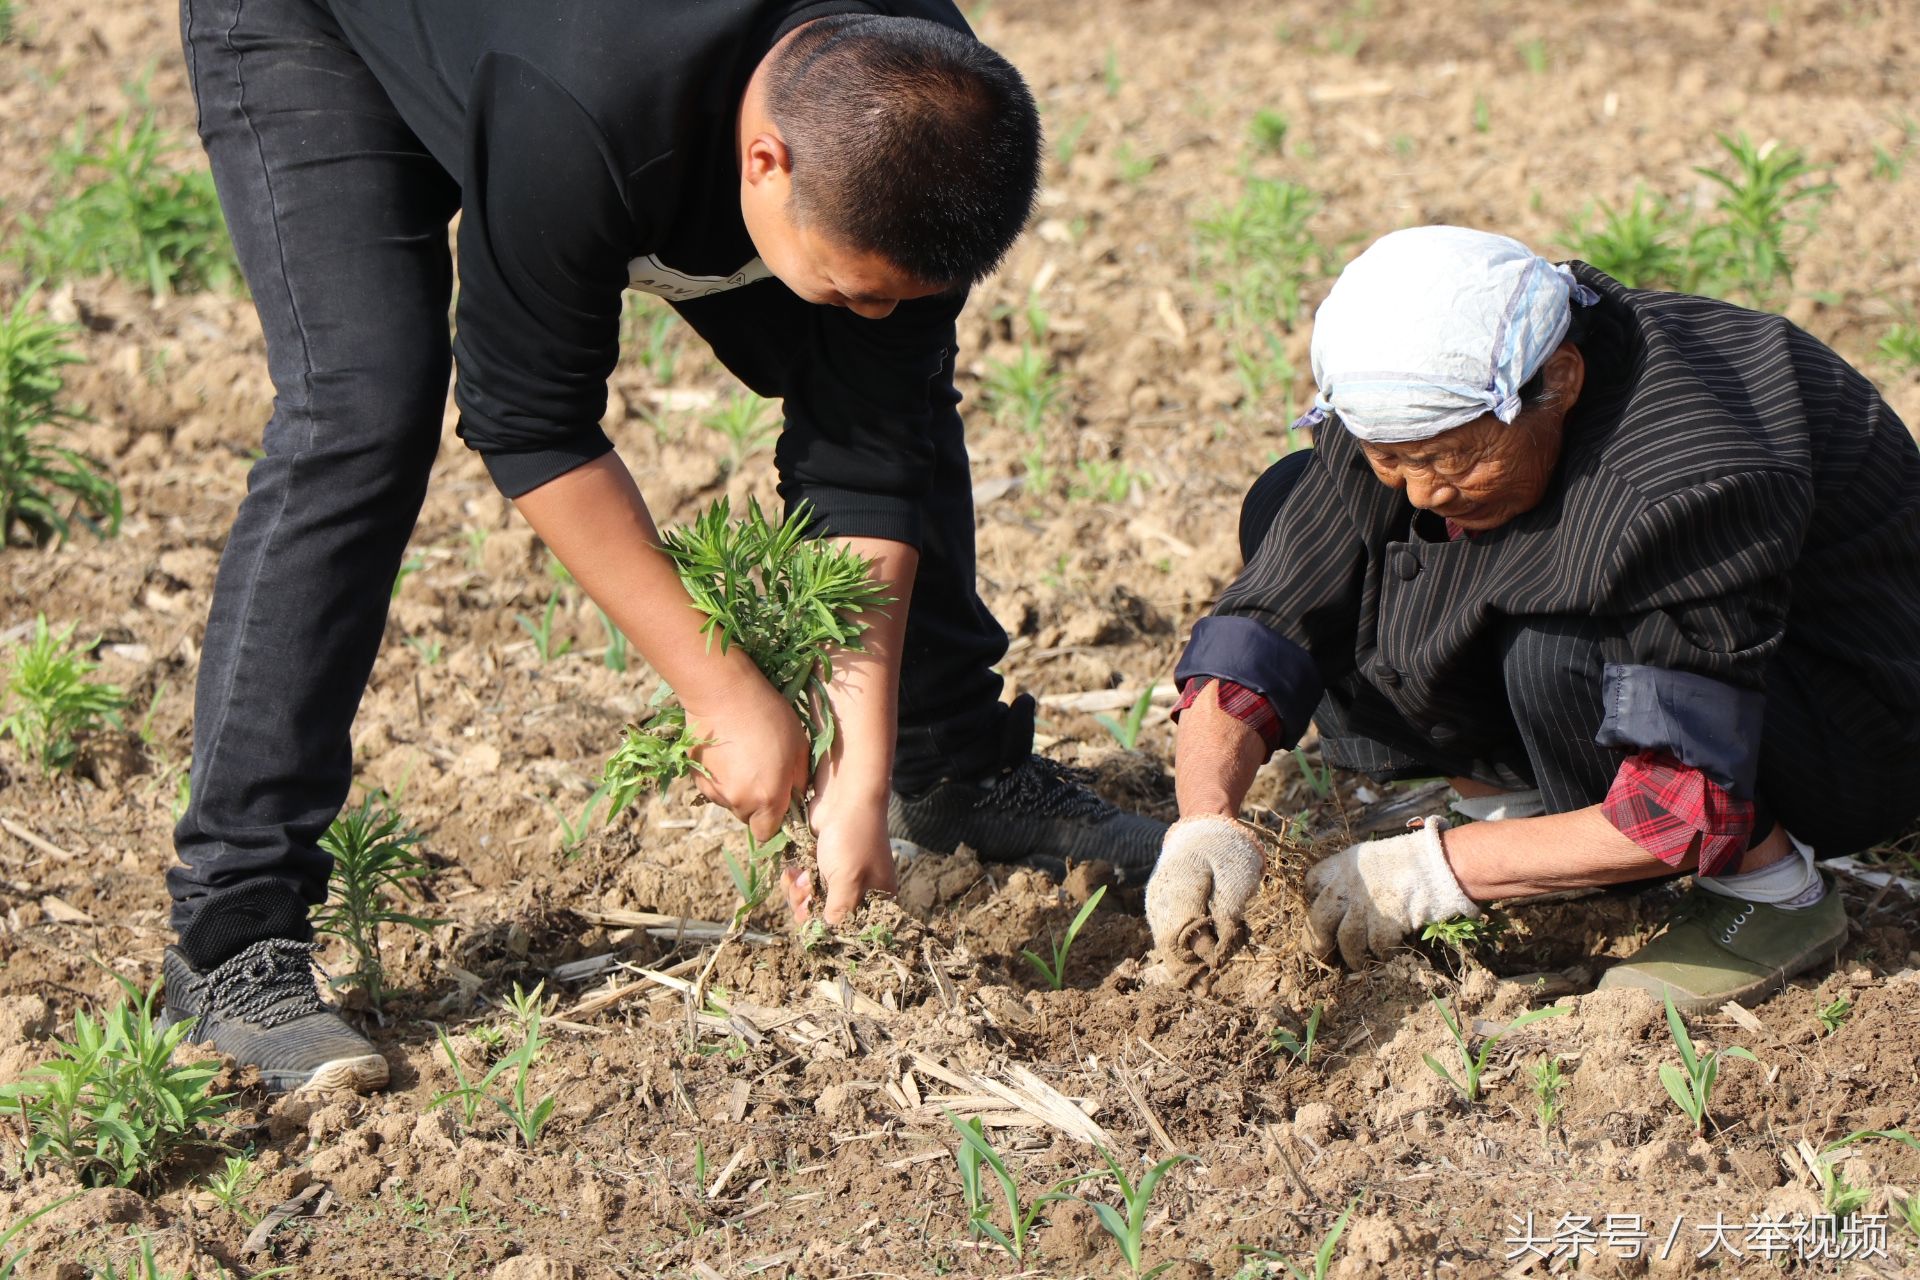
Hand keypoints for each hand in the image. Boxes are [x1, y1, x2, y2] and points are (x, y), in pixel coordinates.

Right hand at [683, 676, 809, 843]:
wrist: (722, 693)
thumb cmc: (769, 715)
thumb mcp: (799, 745)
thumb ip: (799, 779)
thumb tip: (796, 796)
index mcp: (768, 798)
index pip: (768, 832)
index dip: (774, 820)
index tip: (778, 800)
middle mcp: (739, 802)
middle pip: (748, 818)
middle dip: (756, 804)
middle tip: (761, 772)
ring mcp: (714, 791)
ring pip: (730, 802)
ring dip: (737, 790)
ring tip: (743, 756)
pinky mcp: (696, 778)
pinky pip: (713, 787)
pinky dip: (720, 777)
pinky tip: (726, 752)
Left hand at [781, 791, 897, 924]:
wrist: (843, 795)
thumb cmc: (853, 840)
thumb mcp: (848, 881)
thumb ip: (839, 912)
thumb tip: (829, 930)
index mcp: (877, 896)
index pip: (855, 927)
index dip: (832, 929)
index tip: (814, 922)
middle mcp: (859, 887)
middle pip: (828, 914)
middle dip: (809, 908)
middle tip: (804, 893)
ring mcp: (838, 873)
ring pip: (812, 898)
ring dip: (798, 892)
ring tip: (797, 878)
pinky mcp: (820, 860)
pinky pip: (803, 880)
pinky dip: (794, 878)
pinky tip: (792, 870)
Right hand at [1145, 817, 1264, 969]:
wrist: (1202, 828)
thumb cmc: (1226, 850)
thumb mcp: (1237, 875)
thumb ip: (1229, 911)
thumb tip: (1219, 949)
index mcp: (1179, 891)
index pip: (1186, 937)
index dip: (1204, 955)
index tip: (1221, 963)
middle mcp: (1161, 902)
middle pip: (1169, 948)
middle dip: (1190, 971)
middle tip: (1207, 991)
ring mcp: (1157, 906)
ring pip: (1164, 946)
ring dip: (1185, 965)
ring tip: (1204, 982)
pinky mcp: (1160, 910)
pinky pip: (1166, 938)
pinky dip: (1181, 954)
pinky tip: (1198, 964)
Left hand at [1304, 816, 1478, 966]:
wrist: (1445, 861)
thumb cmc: (1417, 858)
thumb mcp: (1377, 856)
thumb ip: (1359, 875)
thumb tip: (1349, 900)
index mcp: (1345, 862)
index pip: (1313, 882)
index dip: (1313, 899)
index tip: (1323, 913)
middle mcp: (1349, 883)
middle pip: (1319, 917)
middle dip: (1317, 940)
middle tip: (1322, 954)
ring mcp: (1366, 903)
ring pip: (1345, 939)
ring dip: (1351, 956)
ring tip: (1358, 963)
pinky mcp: (1386, 922)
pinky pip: (1376, 947)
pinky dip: (1381, 955)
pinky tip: (1388, 955)